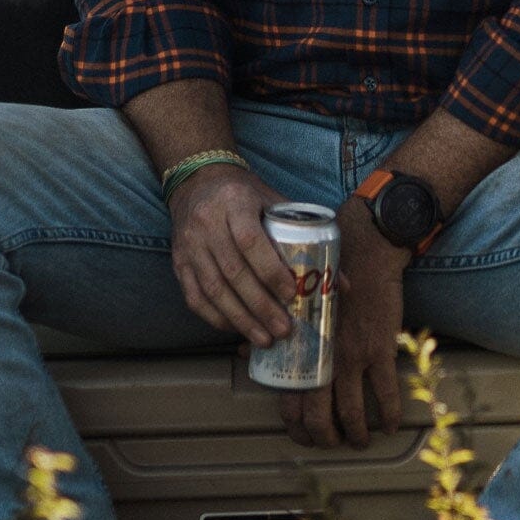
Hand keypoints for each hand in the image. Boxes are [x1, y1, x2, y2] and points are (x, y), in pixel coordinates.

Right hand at [169, 164, 297, 345]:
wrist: (197, 181)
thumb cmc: (244, 195)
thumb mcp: (273, 200)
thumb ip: (305, 233)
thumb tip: (341, 280)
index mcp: (235, 203)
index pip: (250, 241)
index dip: (270, 271)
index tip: (291, 294)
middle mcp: (207, 224)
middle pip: (233, 272)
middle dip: (260, 306)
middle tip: (283, 329)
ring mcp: (189, 245)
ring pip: (213, 290)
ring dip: (240, 319)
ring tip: (264, 338)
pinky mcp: (179, 262)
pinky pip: (195, 297)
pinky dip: (215, 317)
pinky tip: (236, 328)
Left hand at [281, 201, 406, 450]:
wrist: (367, 251)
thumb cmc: (329, 270)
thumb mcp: (296, 299)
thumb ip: (272, 327)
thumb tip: (246, 349)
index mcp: (302, 347)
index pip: (291, 400)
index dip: (296, 427)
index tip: (304, 436)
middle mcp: (323, 356)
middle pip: (318, 415)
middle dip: (324, 438)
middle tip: (333, 443)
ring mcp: (353, 355)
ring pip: (352, 411)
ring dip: (357, 434)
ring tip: (361, 440)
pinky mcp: (380, 348)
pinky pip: (386, 393)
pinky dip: (389, 415)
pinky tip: (390, 425)